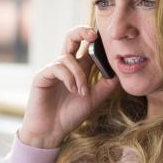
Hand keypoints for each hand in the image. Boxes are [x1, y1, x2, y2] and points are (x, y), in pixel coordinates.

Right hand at [19, 26, 118, 148]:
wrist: (52, 131)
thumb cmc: (70, 115)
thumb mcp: (94, 99)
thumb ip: (105, 85)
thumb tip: (120, 72)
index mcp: (77, 69)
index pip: (85, 46)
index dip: (95, 39)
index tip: (107, 40)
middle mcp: (64, 66)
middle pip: (70, 38)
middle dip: (82, 31)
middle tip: (94, 35)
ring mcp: (52, 70)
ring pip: (67, 57)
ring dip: (79, 74)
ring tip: (82, 92)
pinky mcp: (42, 76)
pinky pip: (57, 68)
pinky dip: (68, 77)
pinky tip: (72, 90)